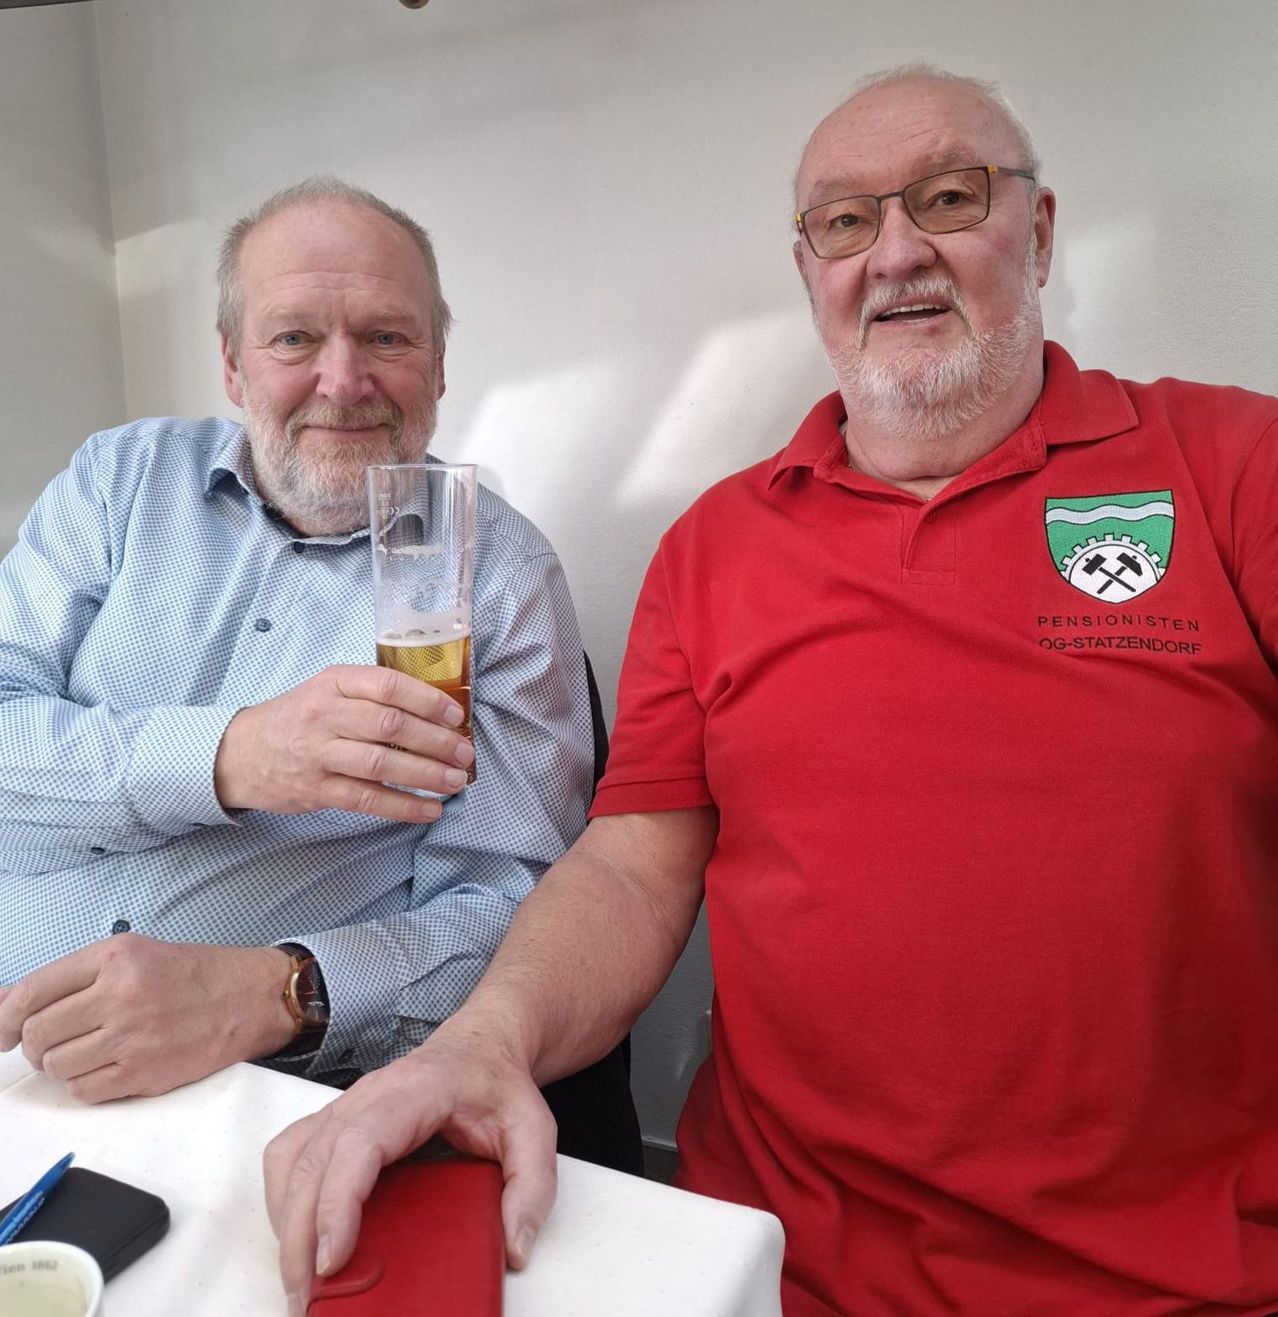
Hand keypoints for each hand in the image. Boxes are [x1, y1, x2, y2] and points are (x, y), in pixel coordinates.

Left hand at [0, 934, 296, 1101]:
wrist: (251, 997)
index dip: (7, 1018)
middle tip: (54, 1043)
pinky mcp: (145, 1073)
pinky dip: (86, 1084)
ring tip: (89, 1052)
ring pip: (57, 1066)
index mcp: (116, 957)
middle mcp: (121, 994)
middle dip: (37, 1045)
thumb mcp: (134, 955)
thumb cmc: (193, 975)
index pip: (32, 992)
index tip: (5, 1032)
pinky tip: (109, 1067)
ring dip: (62, 1065)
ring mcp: (133, 1036)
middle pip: (39, 1034)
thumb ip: (72, 977)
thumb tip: (5, 1003)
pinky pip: (84, 1090)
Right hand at [214, 665, 474, 821]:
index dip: (427, 700)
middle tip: (465, 752)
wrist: (240, 753)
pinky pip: (367, 799)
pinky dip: (403, 806)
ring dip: (426, 774)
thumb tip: (434, 710)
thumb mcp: (327, 690)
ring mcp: (319, 754)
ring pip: (382, 764)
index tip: (455, 715)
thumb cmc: (297, 718)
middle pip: (390, 725)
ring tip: (456, 781)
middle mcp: (325, 715)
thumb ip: (371, 694)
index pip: (387, 685)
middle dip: (435, 740)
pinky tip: (430, 810)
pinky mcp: (316, 790)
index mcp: (334, 683)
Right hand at [264, 1018, 556, 1316]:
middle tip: (310, 1296)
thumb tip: (515, 1247)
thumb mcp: (535, 1129)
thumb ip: (533, 1187)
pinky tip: (300, 1237)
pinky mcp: (336, 1120)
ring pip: (291, 1159)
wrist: (482, 1045)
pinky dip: (284, 1200)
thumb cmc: (499, 1083)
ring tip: (303, 1277)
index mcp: (416, 1090)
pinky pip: (291, 1155)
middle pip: (313, 1160)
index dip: (337, 1202)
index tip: (332, 1258)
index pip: (361, 1142)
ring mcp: (347, 1105)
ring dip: (285, 1221)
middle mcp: (369, 1094)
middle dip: (300, 1235)